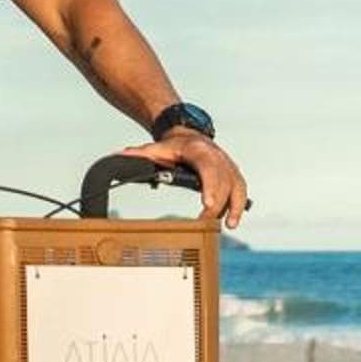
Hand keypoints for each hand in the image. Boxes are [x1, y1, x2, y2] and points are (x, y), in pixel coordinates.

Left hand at [121, 129, 248, 228]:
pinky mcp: (233, 174)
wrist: (189, 135)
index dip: (210, 186)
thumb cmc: (174, 146)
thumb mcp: (156, 148)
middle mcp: (218, 157)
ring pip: (238, 186)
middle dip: (219, 203)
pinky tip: (232, 222)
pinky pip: (241, 190)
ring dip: (235, 206)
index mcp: (200, 151)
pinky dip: (239, 205)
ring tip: (229, 225)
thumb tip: (119, 155)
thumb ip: (140, 154)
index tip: (207, 204)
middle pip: (224, 182)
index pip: (208, 168)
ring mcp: (228, 165)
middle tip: (206, 222)